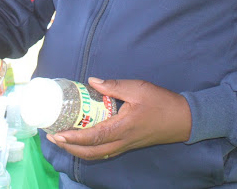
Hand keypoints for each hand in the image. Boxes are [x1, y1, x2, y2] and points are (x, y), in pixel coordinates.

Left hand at [46, 78, 191, 160]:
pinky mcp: (128, 145)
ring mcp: (125, 145)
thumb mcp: (137, 88)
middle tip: (53, 137)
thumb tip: (91, 81)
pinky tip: (82, 141)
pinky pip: (105, 152)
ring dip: (78, 150)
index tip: (57, 134)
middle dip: (69, 147)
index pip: (93, 137)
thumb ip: (113, 86)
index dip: (73, 138)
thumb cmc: (161, 102)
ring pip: (97, 155)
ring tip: (63, 139)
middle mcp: (122, 141)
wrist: (183, 119)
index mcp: (123, 127)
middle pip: (91, 152)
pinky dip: (89, 149)